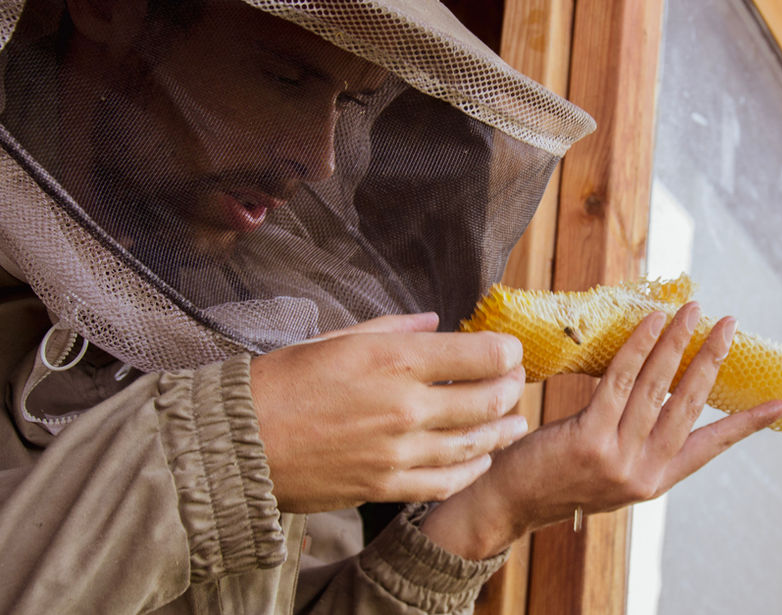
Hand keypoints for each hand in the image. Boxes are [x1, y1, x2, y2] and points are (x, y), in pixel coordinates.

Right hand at [250, 312, 528, 512]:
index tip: (510, 350)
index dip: (506, 351)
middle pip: (487, 399)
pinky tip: (482, 457)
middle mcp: (406, 406)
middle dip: (510, 388)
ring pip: (475, 443)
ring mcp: (399, 451)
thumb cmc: (281, 382)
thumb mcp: (338, 338)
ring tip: (515, 421)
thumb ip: (395, 328)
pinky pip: (446, 481)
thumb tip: (436, 322)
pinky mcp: (386, 486)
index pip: (481, 355)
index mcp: (395, 360)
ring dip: (502, 430)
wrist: (239, 443)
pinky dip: (472, 469)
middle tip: (515, 382)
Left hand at [420, 302, 781, 558]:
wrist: (513, 500)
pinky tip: (652, 322)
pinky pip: (621, 381)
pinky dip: (639, 346)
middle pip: (690, 404)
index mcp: (656, 480)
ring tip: (693, 311)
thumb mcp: (612, 470)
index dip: (749, 423)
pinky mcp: (590, 437)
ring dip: (679, 342)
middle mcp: (644, 472)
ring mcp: (619, 456)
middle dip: (713, 360)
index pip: (713, 446)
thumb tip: (663, 393)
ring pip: (658, 387)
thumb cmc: (559, 475)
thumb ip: (640, 442)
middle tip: (730, 324)